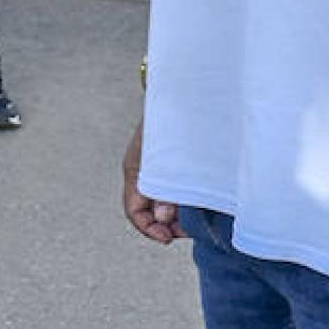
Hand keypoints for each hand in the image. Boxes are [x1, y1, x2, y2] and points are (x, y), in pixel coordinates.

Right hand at [121, 119, 183, 243]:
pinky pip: (167, 190)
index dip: (149, 230)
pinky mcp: (166, 163)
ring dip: (174, 215)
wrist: (180, 90)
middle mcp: (141, 171)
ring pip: (158, 202)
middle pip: (147, 211)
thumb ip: (166, 189)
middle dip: (165, 225)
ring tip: (194, 218)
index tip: (170, 238)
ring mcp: (152, 167)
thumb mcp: (170, 158)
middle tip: (188, 230)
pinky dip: (178, 201)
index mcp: (135, 170)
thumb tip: (162, 218)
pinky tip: (195, 201)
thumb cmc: (175, 119)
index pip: (134, 211)